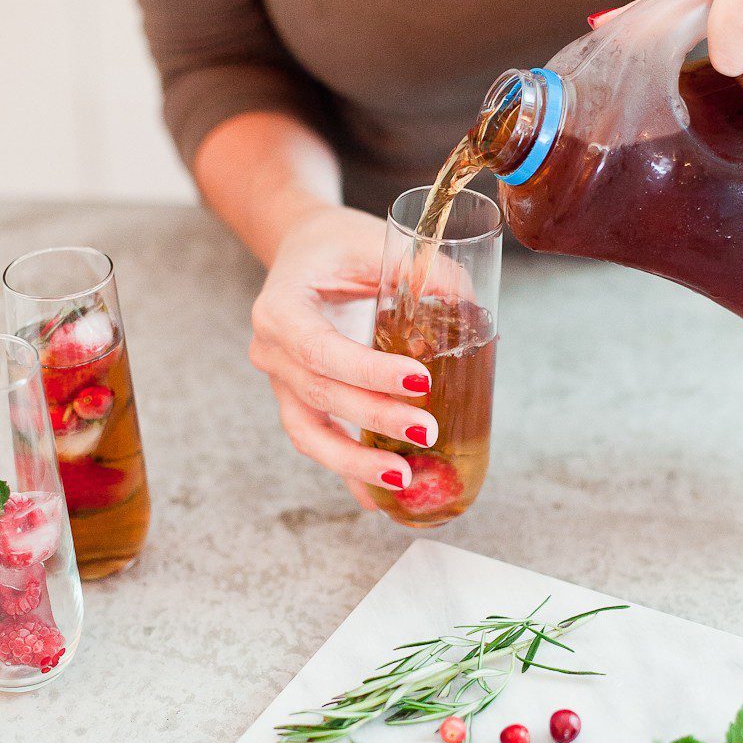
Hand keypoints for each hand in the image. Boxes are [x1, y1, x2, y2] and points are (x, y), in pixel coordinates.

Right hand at [249, 205, 437, 508]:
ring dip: (356, 462)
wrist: (302, 249)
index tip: (420, 381)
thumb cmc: (338, 245)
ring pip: (309, 435)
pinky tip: (380, 499)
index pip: (320, 348)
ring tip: (403, 480)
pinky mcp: (298, 402)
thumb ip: (422, 271)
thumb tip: (472, 311)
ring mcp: (280, 382)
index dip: (367, 372)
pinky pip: (319, 443)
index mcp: (280, 307)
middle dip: (375, 419)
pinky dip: (350, 471)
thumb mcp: (375, 243)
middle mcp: (271, 350)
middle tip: (427, 432)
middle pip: (320, 396)